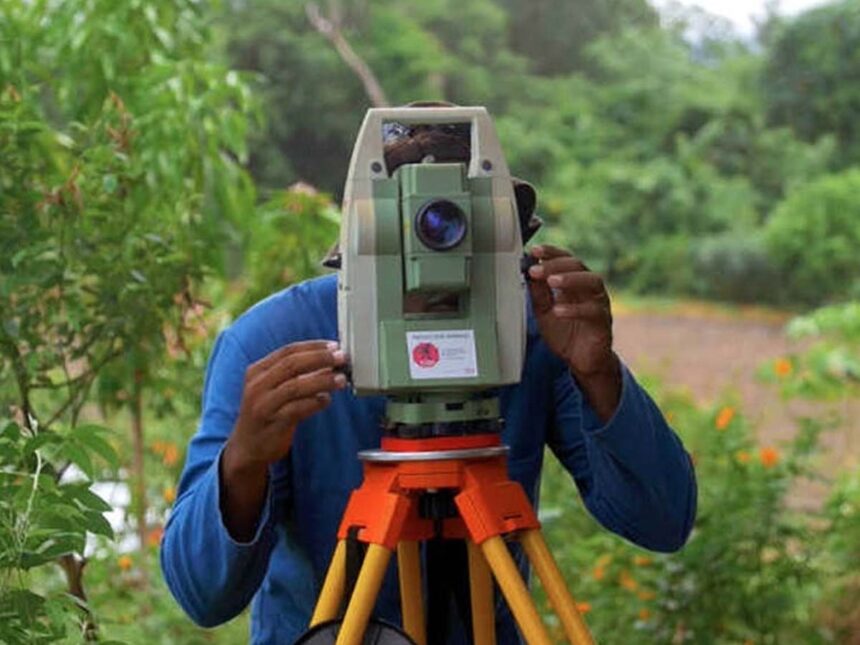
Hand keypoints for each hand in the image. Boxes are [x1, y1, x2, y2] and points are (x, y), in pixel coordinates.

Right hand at [225, 340, 347, 472]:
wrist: (247, 447)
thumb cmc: (267, 414)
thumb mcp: (275, 389)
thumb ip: (297, 375)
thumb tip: (330, 363)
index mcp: (258, 371)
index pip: (288, 351)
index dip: (313, 347)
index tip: (334, 346)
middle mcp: (257, 385)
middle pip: (291, 364)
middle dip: (320, 358)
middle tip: (341, 358)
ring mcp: (263, 405)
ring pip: (295, 386)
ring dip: (322, 380)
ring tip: (341, 379)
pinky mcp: (272, 423)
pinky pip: (297, 409)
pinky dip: (315, 403)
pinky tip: (326, 400)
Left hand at [527, 245, 620, 420]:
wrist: (581, 361)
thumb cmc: (565, 334)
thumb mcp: (544, 312)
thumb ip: (538, 293)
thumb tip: (528, 271)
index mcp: (574, 283)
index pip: (565, 259)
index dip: (551, 253)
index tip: (534, 251)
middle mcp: (589, 289)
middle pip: (578, 265)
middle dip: (556, 264)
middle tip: (536, 269)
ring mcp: (599, 303)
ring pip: (592, 281)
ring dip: (570, 279)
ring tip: (551, 282)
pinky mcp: (603, 322)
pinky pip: (593, 311)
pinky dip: (574, 309)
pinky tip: (559, 310)